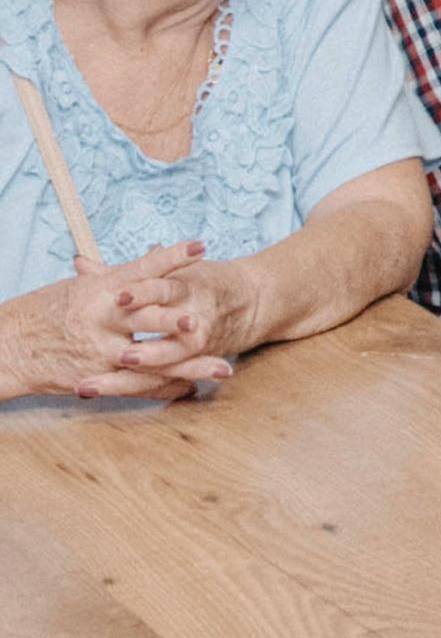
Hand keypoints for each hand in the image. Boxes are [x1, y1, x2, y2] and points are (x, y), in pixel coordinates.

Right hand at [5, 246, 236, 398]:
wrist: (8, 346)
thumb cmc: (47, 311)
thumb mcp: (82, 288)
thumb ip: (123, 276)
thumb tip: (158, 252)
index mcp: (101, 290)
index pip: (141, 270)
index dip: (171, 258)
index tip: (199, 247)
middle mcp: (103, 318)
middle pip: (147, 317)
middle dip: (174, 321)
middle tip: (203, 321)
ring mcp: (101, 350)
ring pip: (151, 359)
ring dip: (188, 365)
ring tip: (223, 367)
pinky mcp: (98, 376)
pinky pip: (139, 385)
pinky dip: (166, 388)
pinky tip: (193, 389)